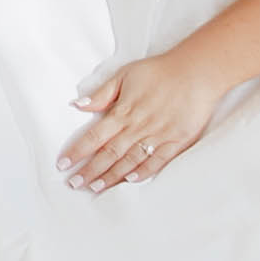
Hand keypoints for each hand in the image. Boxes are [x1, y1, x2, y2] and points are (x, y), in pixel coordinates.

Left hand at [60, 47, 225, 189]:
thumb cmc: (159, 72)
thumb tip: (77, 105)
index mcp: (124, 111)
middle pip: (109, 153)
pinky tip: (130, 181)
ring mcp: (158, 136)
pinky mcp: (176, 141)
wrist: (196, 72)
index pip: (95, 136)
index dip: (78, 151)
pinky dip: (144, 172)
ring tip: (95, 188)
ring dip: (111, 176)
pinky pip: (158, 161)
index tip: (63, 164)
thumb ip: (102, 93)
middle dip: (90, 170)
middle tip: (74, 184)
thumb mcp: (125, 75)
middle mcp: (138, 126)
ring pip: (130, 160)